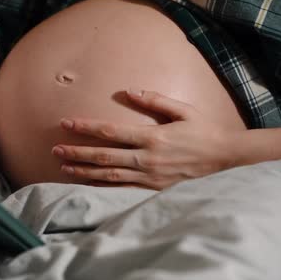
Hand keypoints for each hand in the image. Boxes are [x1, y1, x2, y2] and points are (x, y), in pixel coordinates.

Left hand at [51, 89, 241, 189]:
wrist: (225, 159)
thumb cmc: (204, 131)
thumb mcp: (183, 110)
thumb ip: (154, 100)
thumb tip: (128, 90)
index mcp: (152, 138)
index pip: (111, 132)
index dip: (86, 127)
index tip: (66, 123)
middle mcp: (147, 159)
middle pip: (104, 156)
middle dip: (77, 151)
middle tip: (55, 149)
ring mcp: (149, 177)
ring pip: (108, 175)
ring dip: (84, 170)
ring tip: (63, 166)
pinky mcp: (153, 188)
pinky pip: (122, 188)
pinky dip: (101, 186)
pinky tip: (86, 182)